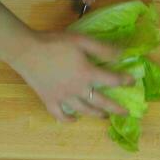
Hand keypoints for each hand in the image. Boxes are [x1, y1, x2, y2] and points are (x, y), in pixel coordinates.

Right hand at [11, 32, 131, 121]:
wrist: (27, 51)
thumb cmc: (55, 44)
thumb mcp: (81, 40)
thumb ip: (102, 49)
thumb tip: (122, 55)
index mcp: (87, 74)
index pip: (112, 80)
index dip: (124, 80)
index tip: (132, 81)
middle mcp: (78, 90)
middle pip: (101, 102)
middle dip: (116, 108)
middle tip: (125, 113)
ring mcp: (63, 98)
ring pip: (84, 110)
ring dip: (97, 114)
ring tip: (104, 116)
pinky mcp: (49, 101)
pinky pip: (60, 115)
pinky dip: (69, 119)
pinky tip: (74, 119)